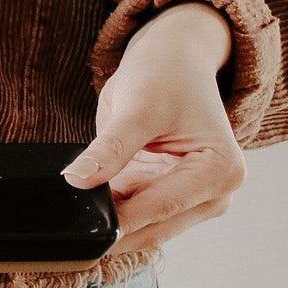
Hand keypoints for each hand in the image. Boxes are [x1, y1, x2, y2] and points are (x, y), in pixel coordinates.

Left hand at [61, 1, 246, 255]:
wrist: (173, 59)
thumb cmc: (164, 76)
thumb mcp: (136, 108)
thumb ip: (110, 149)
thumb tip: (77, 180)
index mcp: (220, 171)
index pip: (161, 207)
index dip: (118, 220)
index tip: (79, 227)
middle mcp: (215, 193)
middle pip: (154, 226)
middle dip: (112, 227)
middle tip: (67, 228)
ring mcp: (193, 198)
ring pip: (143, 226)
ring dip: (109, 220)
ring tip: (73, 211)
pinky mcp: (168, 194)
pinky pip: (135, 212)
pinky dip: (110, 208)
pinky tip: (86, 200)